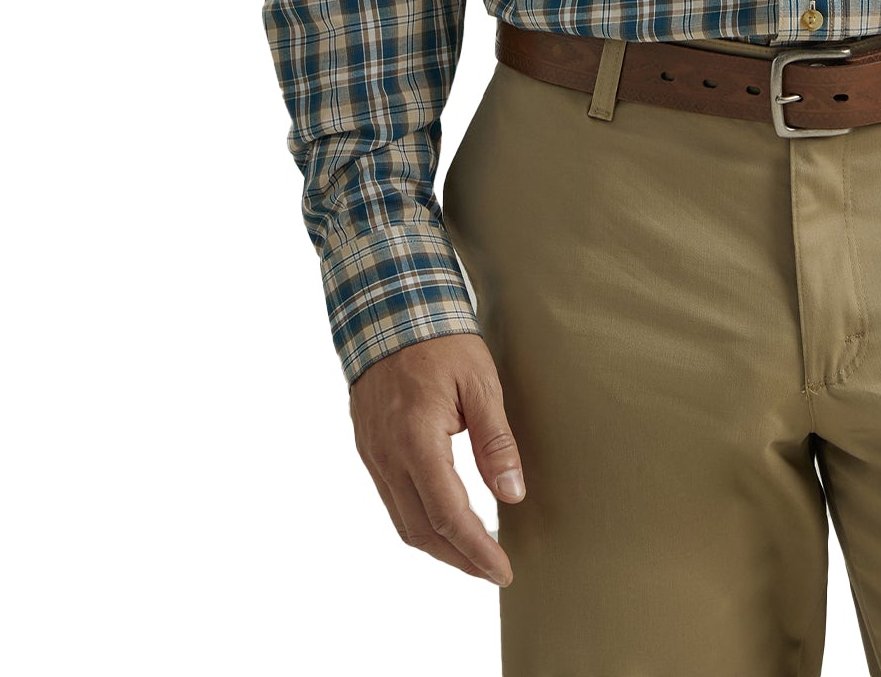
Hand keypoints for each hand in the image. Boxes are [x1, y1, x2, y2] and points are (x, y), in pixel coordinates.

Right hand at [348, 331, 526, 582]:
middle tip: (493, 571)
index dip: (477, 550)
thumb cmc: (441, 342)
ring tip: (473, 555)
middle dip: (459, 559)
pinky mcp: (369, 450)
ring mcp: (373, 455)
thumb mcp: (480, 383)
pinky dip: (419, 523)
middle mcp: (388, 456)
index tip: (502, 571)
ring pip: (403, 522)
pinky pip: (391, 501)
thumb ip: (495, 442)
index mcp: (417, 440)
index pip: (448, 515)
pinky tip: (442, 523)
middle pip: (422, 531)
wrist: (388, 310)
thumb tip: (512, 494)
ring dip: (438, 547)